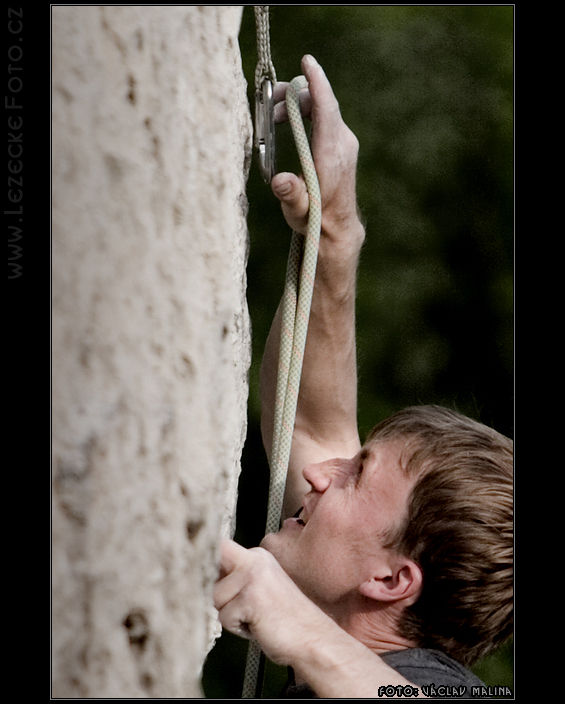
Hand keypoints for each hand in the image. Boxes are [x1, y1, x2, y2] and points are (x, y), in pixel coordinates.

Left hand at [213, 539, 327, 665]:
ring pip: (215, 598)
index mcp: (258, 556)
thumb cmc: (285, 619)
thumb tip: (201, 574)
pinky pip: (224, 617)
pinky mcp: (250, 598)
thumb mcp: (260, 587)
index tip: (209, 576)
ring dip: (231, 615)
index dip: (208, 563)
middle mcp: (255, 560)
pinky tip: (259, 626)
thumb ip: (236, 577)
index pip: (219, 547)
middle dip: (217, 591)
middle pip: (210, 569)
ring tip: (255, 618)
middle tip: (241, 606)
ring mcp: (252, 578)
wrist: (313, 638)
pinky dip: (238, 629)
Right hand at [271, 55, 363, 250]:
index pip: (326, 108)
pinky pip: (325, 117)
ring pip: (323, 108)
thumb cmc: (314, 219)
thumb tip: (280, 181)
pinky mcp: (341, 145)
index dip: (316, 82)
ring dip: (298, 105)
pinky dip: (306, 113)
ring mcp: (344, 143)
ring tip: (275, 116)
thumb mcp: (297, 210)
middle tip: (271, 103)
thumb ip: (290, 194)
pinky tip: (288, 123)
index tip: (306, 61)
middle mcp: (342, 143)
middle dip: (295, 94)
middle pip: (322, 103)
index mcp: (332, 154)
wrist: (336, 230)